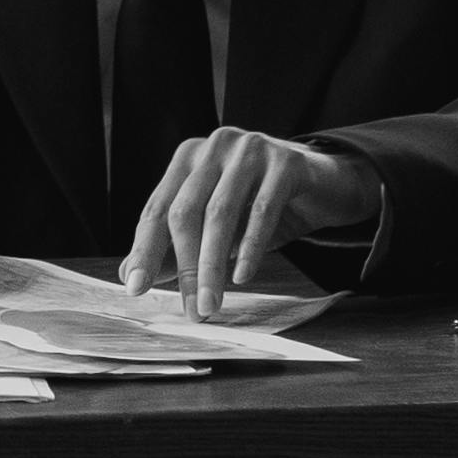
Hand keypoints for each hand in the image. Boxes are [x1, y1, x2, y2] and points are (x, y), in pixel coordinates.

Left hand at [121, 129, 376, 319]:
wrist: (329, 185)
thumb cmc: (264, 207)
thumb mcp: (218, 228)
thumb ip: (174, 247)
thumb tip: (129, 276)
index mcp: (188, 159)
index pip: (157, 209)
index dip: (143, 249)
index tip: (134, 288)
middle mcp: (214, 147)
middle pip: (185, 213)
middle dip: (184, 267)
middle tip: (190, 311)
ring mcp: (250, 149)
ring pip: (220, 213)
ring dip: (213, 265)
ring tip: (211, 305)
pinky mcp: (285, 161)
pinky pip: (262, 209)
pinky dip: (250, 247)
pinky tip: (243, 277)